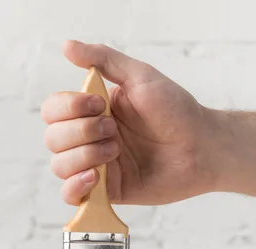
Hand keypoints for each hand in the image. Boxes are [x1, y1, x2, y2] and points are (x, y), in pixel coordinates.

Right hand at [41, 40, 225, 205]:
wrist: (202, 146)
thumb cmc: (176, 110)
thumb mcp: (139, 76)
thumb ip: (103, 59)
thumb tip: (66, 46)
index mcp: (92, 111)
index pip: (53, 110)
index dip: (68, 107)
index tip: (99, 104)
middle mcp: (90, 138)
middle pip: (52, 138)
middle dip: (81, 132)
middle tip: (114, 130)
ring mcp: (97, 165)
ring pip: (59, 166)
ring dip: (84, 155)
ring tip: (116, 151)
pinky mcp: (107, 191)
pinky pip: (72, 195)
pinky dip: (75, 186)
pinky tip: (95, 177)